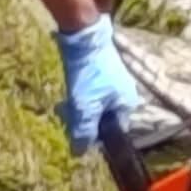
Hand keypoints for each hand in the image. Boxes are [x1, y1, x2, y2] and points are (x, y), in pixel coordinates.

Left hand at [55, 16, 132, 153]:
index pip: (112, 132)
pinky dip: (79, 97)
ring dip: (78, 109)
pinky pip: (91, 94)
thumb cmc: (89, 73)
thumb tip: (80, 153)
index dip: (94, 136)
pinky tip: (67, 94)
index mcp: (127, 104)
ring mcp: (114, 84)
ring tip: (63, 105)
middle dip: (82, 121)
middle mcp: (124, 95)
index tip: (76, 133)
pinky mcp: (102, 75)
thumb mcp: (84, 107)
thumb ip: (84, 131)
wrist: (84, 37)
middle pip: (102, 120)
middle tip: (65, 115)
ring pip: (94, 107)